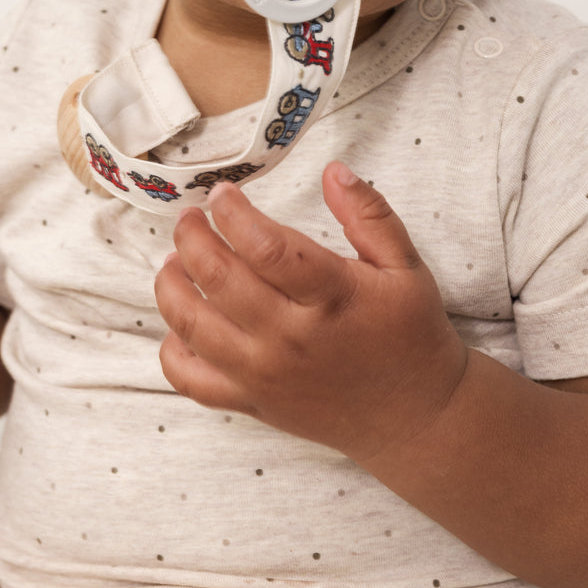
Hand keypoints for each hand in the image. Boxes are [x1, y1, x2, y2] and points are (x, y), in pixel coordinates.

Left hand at [154, 162, 468, 463]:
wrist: (416, 417)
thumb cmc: (411, 335)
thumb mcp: (406, 266)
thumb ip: (369, 214)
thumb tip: (333, 170)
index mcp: (332, 297)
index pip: (265, 246)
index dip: (233, 214)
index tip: (222, 194)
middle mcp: (292, 338)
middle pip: (218, 279)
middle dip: (192, 238)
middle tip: (191, 218)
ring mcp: (266, 374)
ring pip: (192, 325)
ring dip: (171, 285)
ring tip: (174, 260)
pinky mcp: (253, 403)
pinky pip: (190, 380)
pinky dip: (172, 349)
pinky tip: (180, 322)